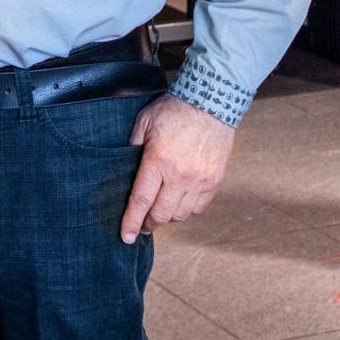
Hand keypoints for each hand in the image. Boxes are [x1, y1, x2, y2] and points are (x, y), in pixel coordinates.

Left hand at [120, 95, 236, 243]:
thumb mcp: (144, 122)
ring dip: (167, 216)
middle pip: (161, 214)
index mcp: (158, 161)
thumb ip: (133, 146)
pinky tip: (179, 201)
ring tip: (159, 211)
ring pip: (180, 214)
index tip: (126, 237)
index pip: (141, 201)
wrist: (212, 101)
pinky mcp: (214, 181)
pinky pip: (198, 207)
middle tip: (141, 224)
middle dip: (148, 224)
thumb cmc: (175, 109)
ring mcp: (199, 180)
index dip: (131, 222)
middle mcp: (180, 175)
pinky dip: (186, 209)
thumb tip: (125, 167)